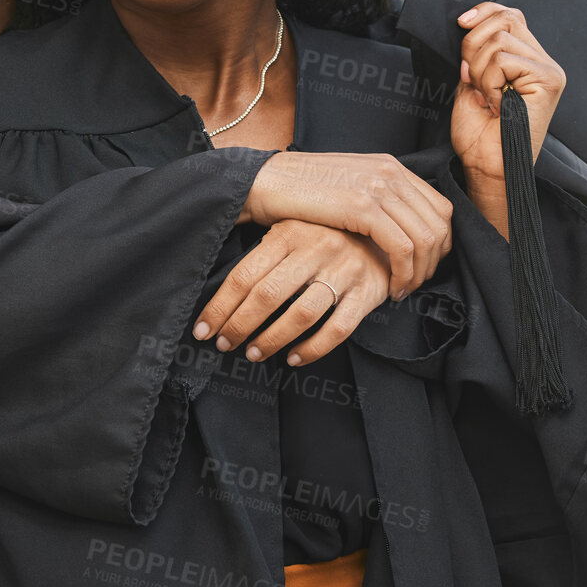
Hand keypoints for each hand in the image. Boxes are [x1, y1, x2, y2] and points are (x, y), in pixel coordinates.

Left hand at [192, 220, 396, 366]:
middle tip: (225, 344)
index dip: (220, 307)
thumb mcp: (291, 228)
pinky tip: (294, 358)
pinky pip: (338, 329)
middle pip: (267, 295)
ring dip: (271, 339)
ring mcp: (343, 270)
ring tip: (253, 353)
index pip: (244, 275)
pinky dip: (313, 349)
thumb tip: (217, 287)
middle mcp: (316, 248)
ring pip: (301, 314)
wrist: (384, 231)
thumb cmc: (324, 235)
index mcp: (289, 232)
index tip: (203, 330)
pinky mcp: (367, 292)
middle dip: (239, 325)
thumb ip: (261, 251)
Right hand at [241, 151, 451, 298]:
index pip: (439, 207)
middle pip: (440, 223)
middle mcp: (390, 172)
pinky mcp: (363, 207)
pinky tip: (390, 289)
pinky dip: (403, 274)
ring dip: (420, 273)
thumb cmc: (298, 192)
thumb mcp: (347, 188)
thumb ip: (375, 200)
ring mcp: (378, 187)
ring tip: (401, 290)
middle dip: (433, 262)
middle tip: (414, 284)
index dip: (439, 244)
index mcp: (390, 166)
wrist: (264, 182)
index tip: (422, 267)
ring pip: (426, 238)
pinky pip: (403, 248)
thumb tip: (396, 230)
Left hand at [450, 2, 564, 184]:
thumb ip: (476, 53)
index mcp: (526, 59)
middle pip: (504, 19)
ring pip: (498, 41)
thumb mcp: (471, 82)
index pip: (509, 14)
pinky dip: (488, 81)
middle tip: (471, 78)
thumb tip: (469, 23)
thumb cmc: (479, 133)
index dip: (484, 11)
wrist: (486, 166)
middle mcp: (543, 61)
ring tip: (486, 96)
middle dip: (473, 45)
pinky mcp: (548, 80)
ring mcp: (548, 70)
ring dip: (479, 70)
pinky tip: (496, 104)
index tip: (461, 22)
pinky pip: (503, 60)